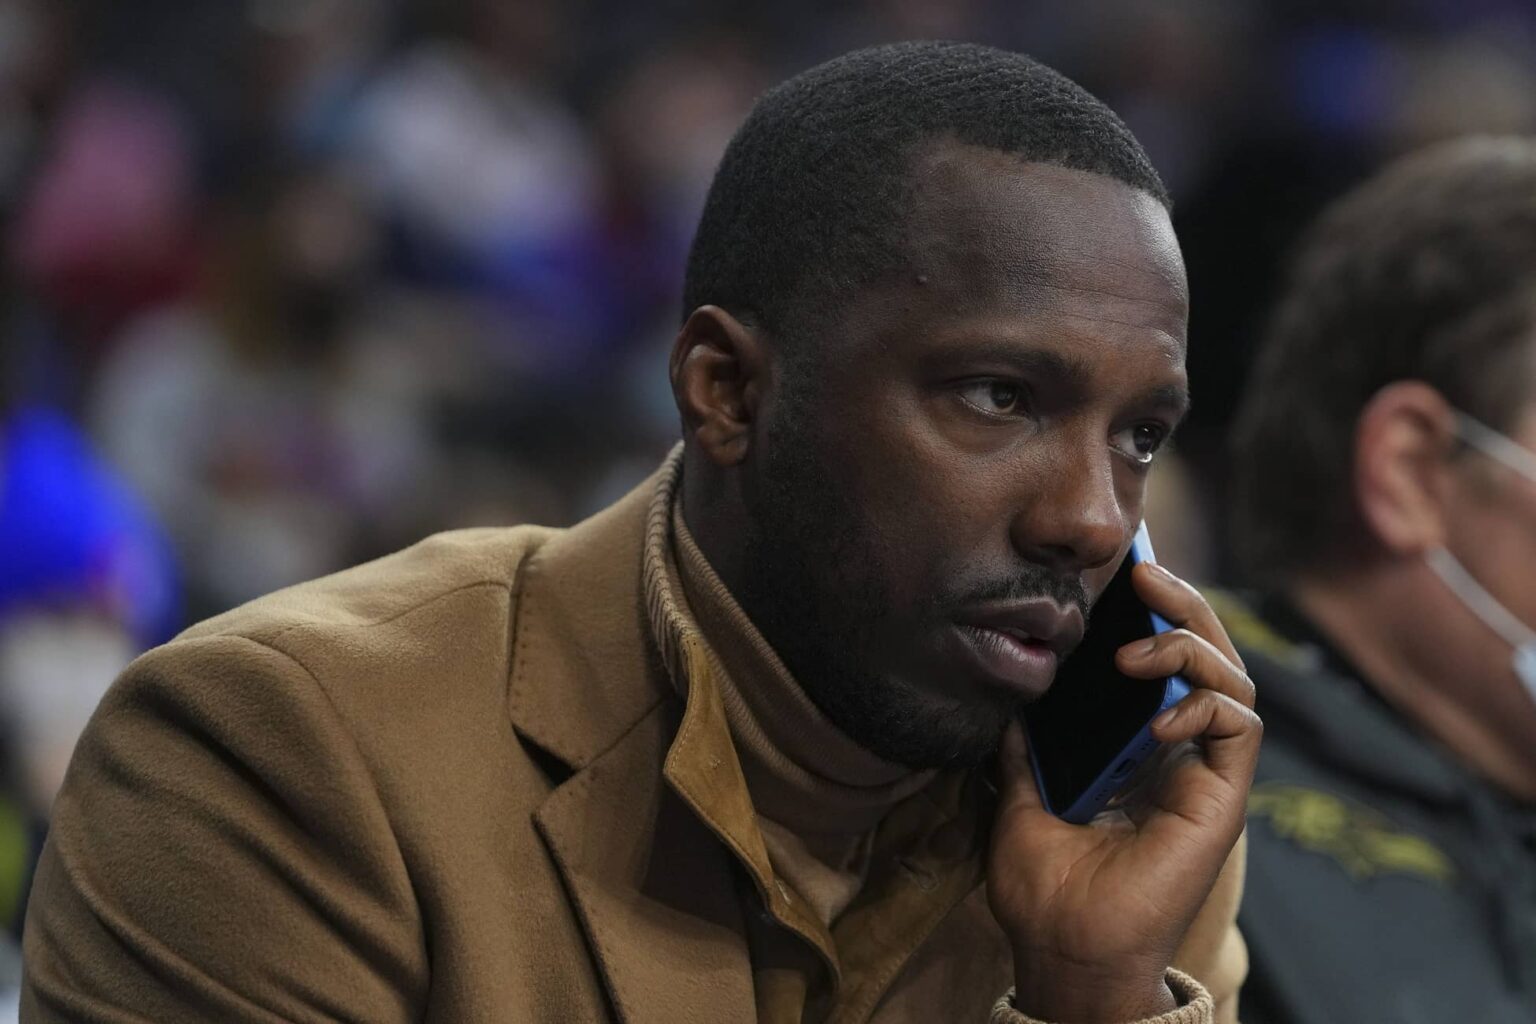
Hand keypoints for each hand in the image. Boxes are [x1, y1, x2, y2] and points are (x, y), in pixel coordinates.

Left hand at [986, 561, 1260, 1022]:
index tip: (1123, 578)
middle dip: (1184, 606)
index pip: (1162, 665)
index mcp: (1137, 750)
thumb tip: (1009, 704)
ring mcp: (1203, 774)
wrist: (1066, 949)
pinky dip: (1207, 704)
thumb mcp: (1020, 801)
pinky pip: (1240, 727)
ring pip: (1233, 679)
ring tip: (1136, 651)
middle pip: (1206, 657)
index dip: (1154, 616)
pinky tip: (1162, 716)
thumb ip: (1025, 752)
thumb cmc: (1045, 891)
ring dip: (1191, 647)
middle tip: (1147, 572)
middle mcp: (1179, 755)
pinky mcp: (1222, 797)